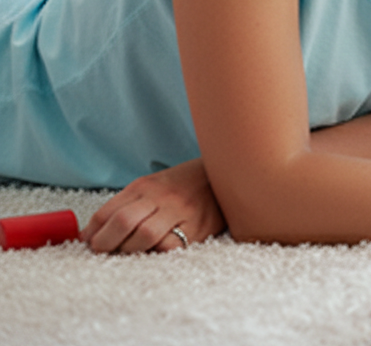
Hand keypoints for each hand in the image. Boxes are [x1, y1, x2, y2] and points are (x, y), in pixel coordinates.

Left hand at [80, 158, 225, 252]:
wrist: (224, 175)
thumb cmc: (182, 185)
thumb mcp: (152, 185)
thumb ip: (124, 205)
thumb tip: (90, 233)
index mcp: (145, 186)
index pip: (109, 210)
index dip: (93, 231)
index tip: (89, 243)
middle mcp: (162, 197)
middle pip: (124, 221)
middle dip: (105, 242)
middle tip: (102, 251)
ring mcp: (181, 212)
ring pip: (145, 236)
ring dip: (129, 250)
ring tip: (127, 253)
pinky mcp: (198, 228)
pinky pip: (171, 246)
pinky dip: (156, 252)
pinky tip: (153, 251)